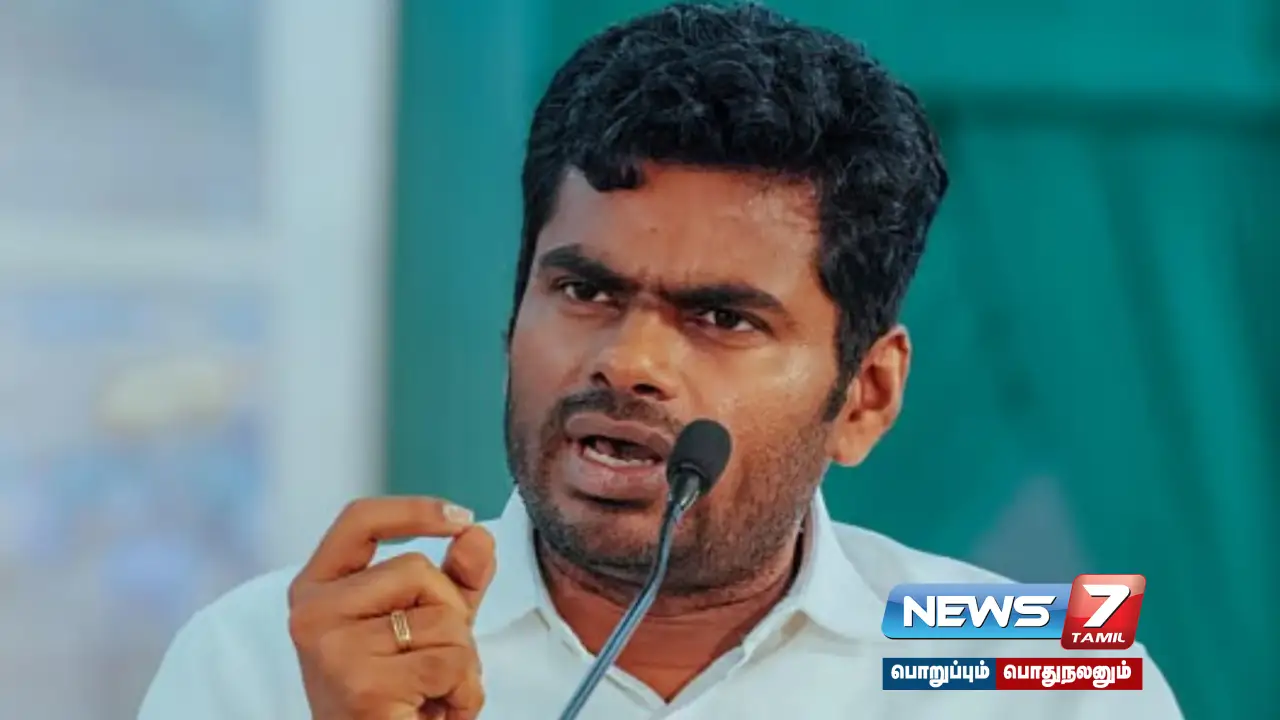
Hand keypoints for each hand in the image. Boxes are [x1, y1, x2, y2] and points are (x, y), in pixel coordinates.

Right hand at [287, 497, 496, 719]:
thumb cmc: (396, 697)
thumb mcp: (427, 627)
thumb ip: (453, 581)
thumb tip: (478, 535)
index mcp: (315, 589)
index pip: (359, 520)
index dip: (413, 510)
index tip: (461, 517)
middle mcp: (311, 614)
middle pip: (418, 569)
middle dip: (450, 613)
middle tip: (431, 664)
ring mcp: (331, 649)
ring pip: (442, 617)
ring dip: (461, 659)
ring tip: (432, 692)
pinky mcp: (362, 686)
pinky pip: (449, 661)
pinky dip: (464, 690)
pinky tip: (437, 712)